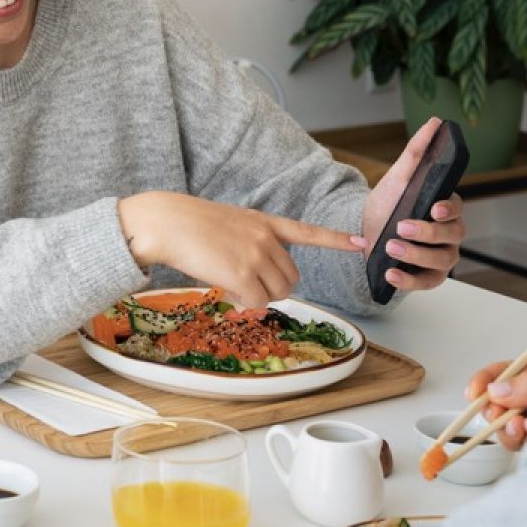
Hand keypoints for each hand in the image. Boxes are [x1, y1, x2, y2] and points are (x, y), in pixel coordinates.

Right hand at [116, 191, 363, 306]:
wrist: (167, 223)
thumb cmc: (189, 226)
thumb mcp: (230, 224)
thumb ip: (252, 244)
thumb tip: (259, 278)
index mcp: (264, 222)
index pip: (307, 232)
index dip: (335, 240)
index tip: (360, 242)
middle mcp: (266, 238)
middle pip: (291, 278)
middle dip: (274, 288)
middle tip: (247, 286)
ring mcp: (256, 255)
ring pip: (277, 293)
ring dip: (259, 297)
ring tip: (232, 285)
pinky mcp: (242, 274)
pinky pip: (255, 302)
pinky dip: (243, 303)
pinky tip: (225, 291)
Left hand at [360, 118, 466, 292]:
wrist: (364, 231)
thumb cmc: (388, 203)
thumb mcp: (398, 177)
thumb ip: (417, 151)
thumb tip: (435, 123)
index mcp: (445, 208)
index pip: (456, 208)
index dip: (448, 209)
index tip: (433, 207)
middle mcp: (448, 233)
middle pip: (451, 236)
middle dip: (427, 233)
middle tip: (401, 227)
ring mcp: (441, 257)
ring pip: (441, 260)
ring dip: (416, 255)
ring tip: (390, 248)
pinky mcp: (427, 277)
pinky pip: (426, 282)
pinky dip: (408, 281)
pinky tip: (391, 275)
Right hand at [463, 359, 526, 449]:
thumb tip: (495, 390)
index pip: (504, 372)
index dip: (485, 380)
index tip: (473, 393)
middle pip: (498, 403)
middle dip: (494, 410)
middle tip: (500, 415)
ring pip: (505, 427)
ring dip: (509, 429)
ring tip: (524, 427)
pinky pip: (521, 444)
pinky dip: (524, 441)